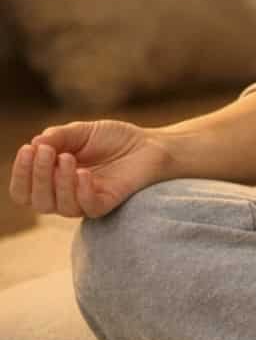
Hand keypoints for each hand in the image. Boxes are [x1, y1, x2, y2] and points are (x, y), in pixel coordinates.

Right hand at [7, 120, 173, 218]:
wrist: (149, 144)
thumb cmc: (114, 139)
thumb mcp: (81, 131)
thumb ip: (58, 137)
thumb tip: (35, 144)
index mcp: (53, 179)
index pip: (25, 189)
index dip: (21, 173)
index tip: (27, 149)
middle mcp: (66, 194)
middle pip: (37, 201)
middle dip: (37, 176)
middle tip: (46, 151)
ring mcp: (86, 201)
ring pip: (59, 206)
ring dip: (58, 181)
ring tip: (67, 157)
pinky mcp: (107, 204)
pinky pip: (87, 207)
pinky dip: (81, 191)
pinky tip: (84, 173)